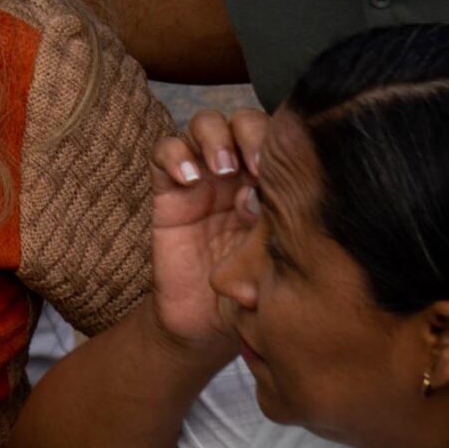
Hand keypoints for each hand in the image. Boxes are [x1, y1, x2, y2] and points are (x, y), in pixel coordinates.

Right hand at [149, 108, 264, 357]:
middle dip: (251, 135)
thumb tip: (269, 196)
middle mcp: (239, 173)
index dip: (281, 145)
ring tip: (221, 169)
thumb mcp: (274, 259)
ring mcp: (202, 177)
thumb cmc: (250, 293)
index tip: (284, 175)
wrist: (206, 325)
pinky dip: (174, 155)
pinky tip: (187, 179)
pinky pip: (164, 151)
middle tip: (255, 168)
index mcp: (273, 184)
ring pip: (205, 124)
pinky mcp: (168, 189)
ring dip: (214, 138)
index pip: (279, 140)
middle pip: (244, 122)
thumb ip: (274, 226)